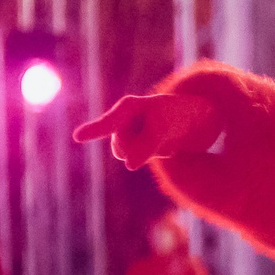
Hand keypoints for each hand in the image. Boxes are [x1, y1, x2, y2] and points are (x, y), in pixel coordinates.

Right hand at [73, 94, 222, 169]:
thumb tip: (129, 166)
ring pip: (125, 156)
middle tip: (163, 134)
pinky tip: (165, 146)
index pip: (109, 123)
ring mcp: (128, 134)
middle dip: (139, 148)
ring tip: (163, 138)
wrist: (197, 121)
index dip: (93, 130)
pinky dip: (153, 155)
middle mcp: (124, 120)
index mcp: (128, 107)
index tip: (77, 137)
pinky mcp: (136, 146)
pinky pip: (137, 159)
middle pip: (119, 147)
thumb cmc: (179, 116)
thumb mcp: (166, 128)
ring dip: (146, 153)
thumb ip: (147, 145)